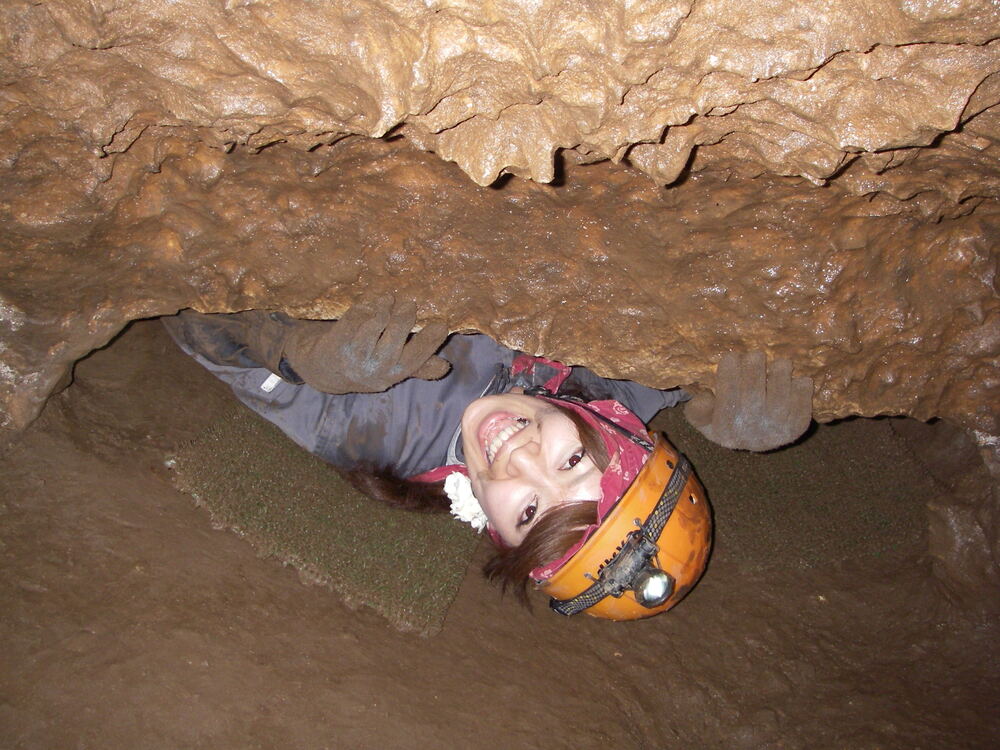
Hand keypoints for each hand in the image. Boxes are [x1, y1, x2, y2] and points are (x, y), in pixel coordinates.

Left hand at [283, 296, 450, 393]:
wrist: (324, 370)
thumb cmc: (365, 366)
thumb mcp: (390, 372)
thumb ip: (417, 367)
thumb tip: (445, 367)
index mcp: (392, 374)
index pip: (417, 357)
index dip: (431, 340)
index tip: (441, 324)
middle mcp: (374, 369)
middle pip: (396, 336)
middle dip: (405, 317)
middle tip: (410, 305)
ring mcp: (355, 355)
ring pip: (376, 323)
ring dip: (385, 307)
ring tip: (390, 299)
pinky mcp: (339, 341)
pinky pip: (357, 317)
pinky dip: (366, 308)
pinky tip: (371, 304)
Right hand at [683, 351, 812, 451]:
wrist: (757, 440)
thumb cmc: (728, 421)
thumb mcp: (704, 420)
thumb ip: (697, 411)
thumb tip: (705, 396)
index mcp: (725, 429)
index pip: (726, 399)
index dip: (728, 375)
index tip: (731, 356)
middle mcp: (751, 433)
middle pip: (753, 398)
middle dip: (754, 372)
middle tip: (756, 354)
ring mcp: (775, 432)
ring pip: (779, 403)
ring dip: (781, 379)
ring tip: (781, 363)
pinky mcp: (796, 429)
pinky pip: (802, 409)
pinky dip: (802, 393)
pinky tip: (799, 380)